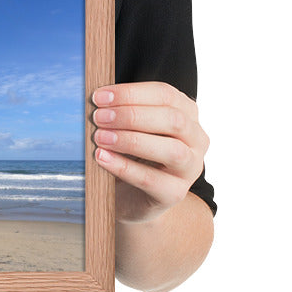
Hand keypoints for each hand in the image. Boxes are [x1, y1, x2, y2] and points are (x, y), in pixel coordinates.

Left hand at [91, 82, 208, 223]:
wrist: (132, 197)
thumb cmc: (132, 155)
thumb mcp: (130, 128)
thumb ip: (121, 112)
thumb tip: (96, 99)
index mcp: (187, 114)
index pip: (165, 94)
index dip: (131, 93)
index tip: (99, 96)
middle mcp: (196, 139)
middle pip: (172, 119)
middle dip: (131, 115)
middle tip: (98, 117)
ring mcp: (190, 168)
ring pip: (171, 150)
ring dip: (131, 140)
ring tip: (100, 138)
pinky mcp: (175, 193)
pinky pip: (151, 179)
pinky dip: (124, 167)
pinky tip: (102, 158)